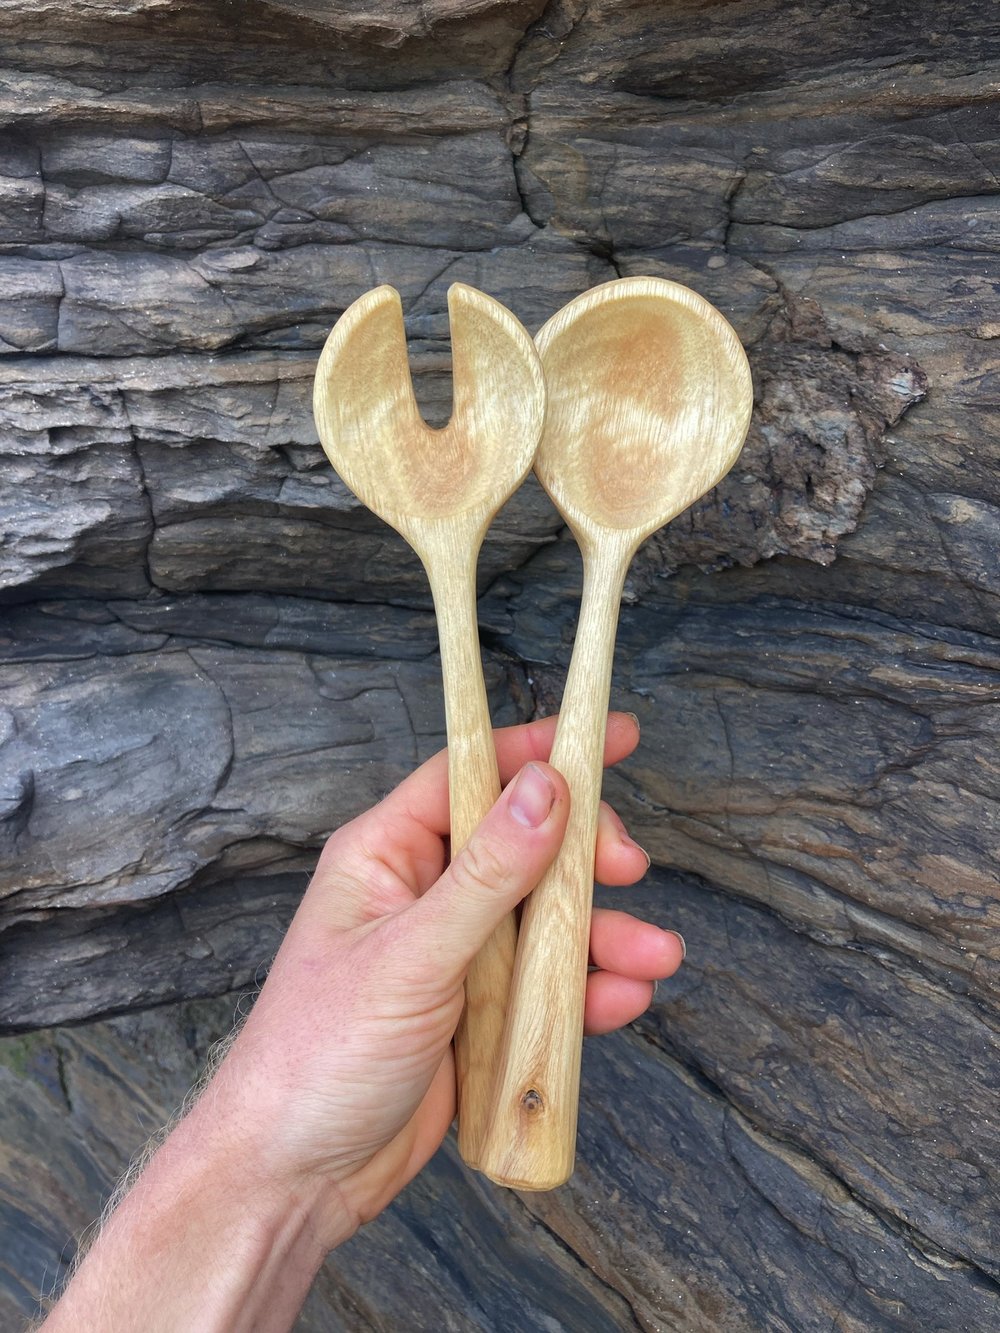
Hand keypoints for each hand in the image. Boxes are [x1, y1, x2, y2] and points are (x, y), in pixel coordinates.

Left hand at [215, 712, 683, 1244]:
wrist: (296, 1178)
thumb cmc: (318, 1057)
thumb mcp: (412, 957)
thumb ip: (486, 876)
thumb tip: (546, 788)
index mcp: (386, 854)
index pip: (471, 774)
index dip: (541, 750)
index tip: (613, 735)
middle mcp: (424, 893)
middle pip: (525, 843)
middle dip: (585, 856)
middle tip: (630, 869)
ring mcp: (456, 954)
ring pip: (547, 919)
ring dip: (603, 934)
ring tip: (655, 956)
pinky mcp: (479, 1013)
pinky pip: (547, 985)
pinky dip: (588, 990)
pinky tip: (622, 1001)